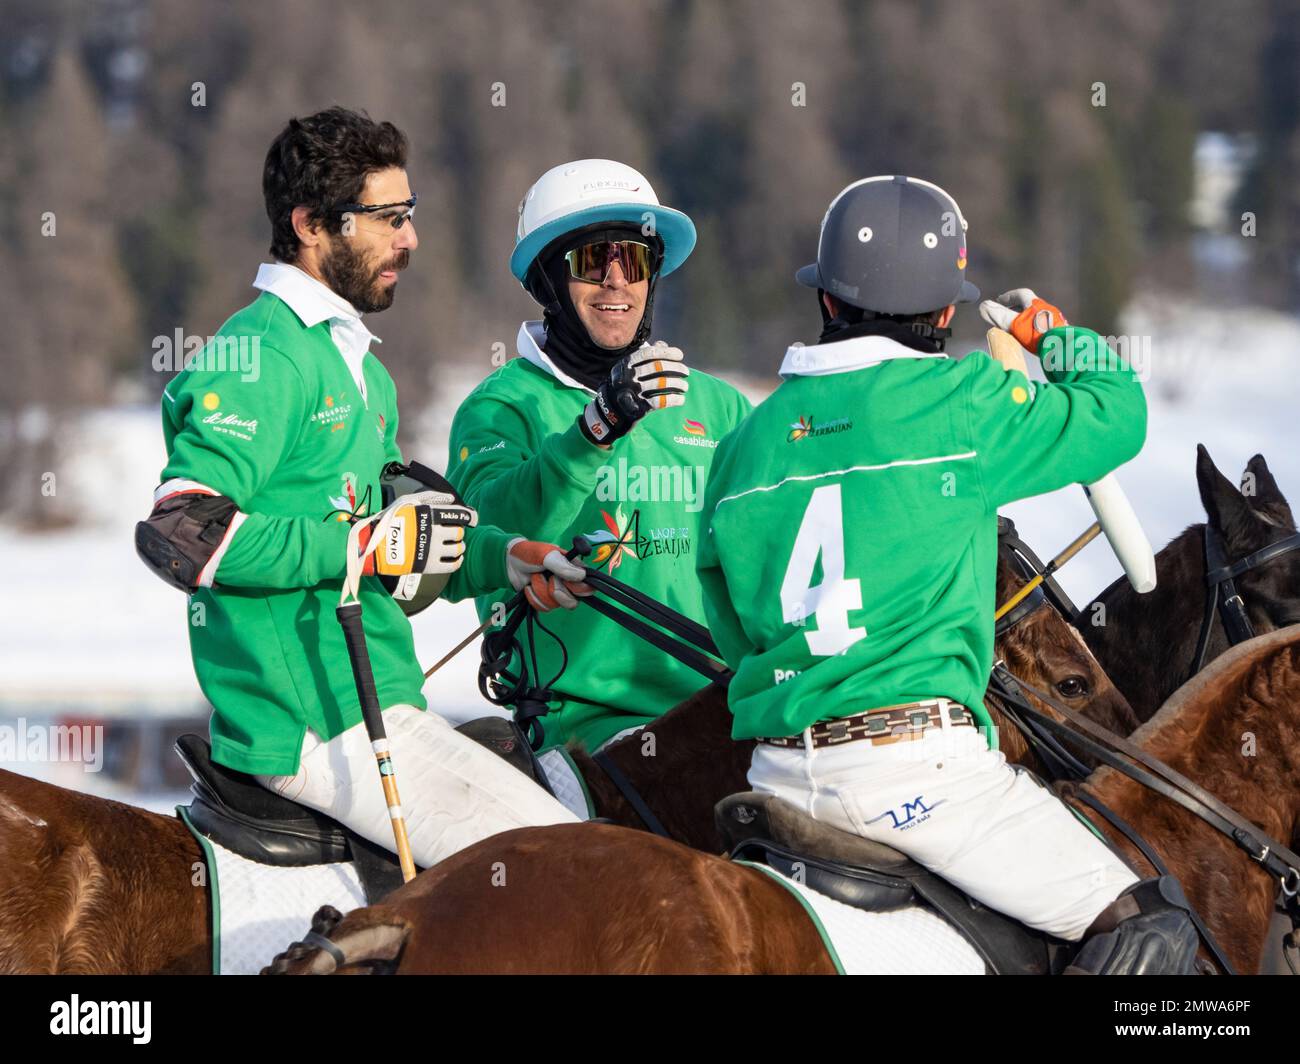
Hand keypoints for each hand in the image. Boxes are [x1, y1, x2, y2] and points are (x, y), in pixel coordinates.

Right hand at [357, 491, 477, 576]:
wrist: (374, 545)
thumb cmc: (391, 520)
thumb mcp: (407, 502)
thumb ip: (432, 497)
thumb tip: (452, 498)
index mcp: (429, 514)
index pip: (459, 515)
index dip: (470, 517)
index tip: (472, 520)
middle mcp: (433, 531)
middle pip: (459, 532)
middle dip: (458, 533)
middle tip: (452, 534)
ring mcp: (432, 549)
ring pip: (458, 548)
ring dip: (459, 547)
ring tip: (453, 546)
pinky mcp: (429, 565)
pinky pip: (453, 565)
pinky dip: (458, 561)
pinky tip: (455, 558)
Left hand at [506, 538, 592, 610]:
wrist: (509, 563)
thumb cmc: (530, 553)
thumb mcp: (546, 555)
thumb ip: (563, 566)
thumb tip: (581, 576)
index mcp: (574, 569)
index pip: (588, 587)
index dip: (578, 588)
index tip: (563, 579)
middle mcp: (568, 583)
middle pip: (574, 601)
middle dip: (557, 592)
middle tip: (549, 580)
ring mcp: (556, 593)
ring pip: (556, 605)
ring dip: (541, 591)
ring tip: (534, 578)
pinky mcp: (544, 601)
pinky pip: (544, 608)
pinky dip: (533, 597)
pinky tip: (529, 587)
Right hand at [578, 342, 689, 444]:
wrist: (609, 411)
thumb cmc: (624, 386)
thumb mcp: (629, 368)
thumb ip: (645, 356)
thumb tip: (662, 344)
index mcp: (626, 364)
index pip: (650, 353)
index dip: (667, 352)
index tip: (680, 355)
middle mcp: (628, 377)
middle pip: (658, 368)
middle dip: (676, 368)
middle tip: (686, 371)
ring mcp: (633, 392)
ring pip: (661, 384)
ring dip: (677, 384)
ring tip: (685, 386)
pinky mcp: (638, 408)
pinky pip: (661, 401)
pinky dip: (673, 399)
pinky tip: (681, 399)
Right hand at [978, 288, 1067, 353]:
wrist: (1063, 347)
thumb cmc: (1037, 333)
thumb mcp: (1013, 323)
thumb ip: (998, 315)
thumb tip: (983, 306)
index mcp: (1035, 303)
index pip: (1020, 294)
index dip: (1008, 296)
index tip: (999, 301)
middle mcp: (1046, 309)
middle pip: (1029, 305)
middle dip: (1016, 308)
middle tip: (1006, 315)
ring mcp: (1053, 320)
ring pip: (1036, 316)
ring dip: (1024, 320)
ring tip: (1016, 329)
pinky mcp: (1058, 332)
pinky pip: (1042, 327)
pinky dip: (1032, 330)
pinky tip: (1030, 339)